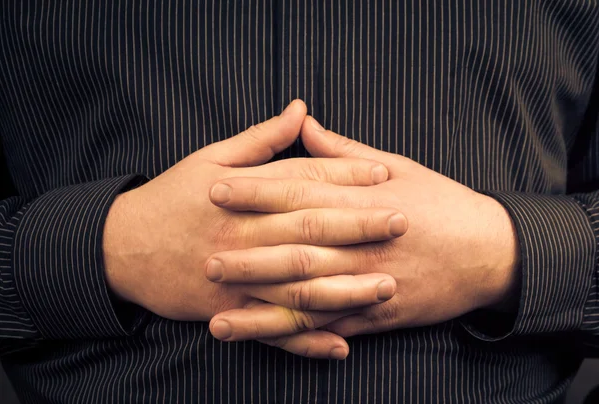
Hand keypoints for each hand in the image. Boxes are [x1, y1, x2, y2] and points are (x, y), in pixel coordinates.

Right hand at [102, 101, 406, 357]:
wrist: (122, 248)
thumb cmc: (171, 198)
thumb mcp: (210, 159)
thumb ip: (261, 139)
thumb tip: (301, 109)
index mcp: (244, 195)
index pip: (303, 180)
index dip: (345, 175)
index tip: (385, 173)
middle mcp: (246, 236)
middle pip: (309, 230)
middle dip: (359, 226)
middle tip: (402, 222)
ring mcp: (239, 278)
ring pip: (298, 286)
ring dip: (345, 288)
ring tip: (386, 285)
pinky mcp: (230, 311)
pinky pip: (272, 331)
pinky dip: (306, 341)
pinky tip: (341, 346)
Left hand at [208, 116, 520, 337]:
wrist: (488, 251)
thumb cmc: (441, 203)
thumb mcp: (398, 166)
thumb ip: (344, 151)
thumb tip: (304, 124)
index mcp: (361, 201)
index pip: (298, 192)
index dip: (255, 191)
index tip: (217, 190)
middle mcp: (360, 244)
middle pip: (295, 249)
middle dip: (248, 255)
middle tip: (205, 257)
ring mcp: (367, 284)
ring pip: (307, 299)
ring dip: (261, 309)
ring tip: (219, 316)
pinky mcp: (378, 316)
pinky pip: (332, 329)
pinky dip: (298, 339)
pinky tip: (268, 342)